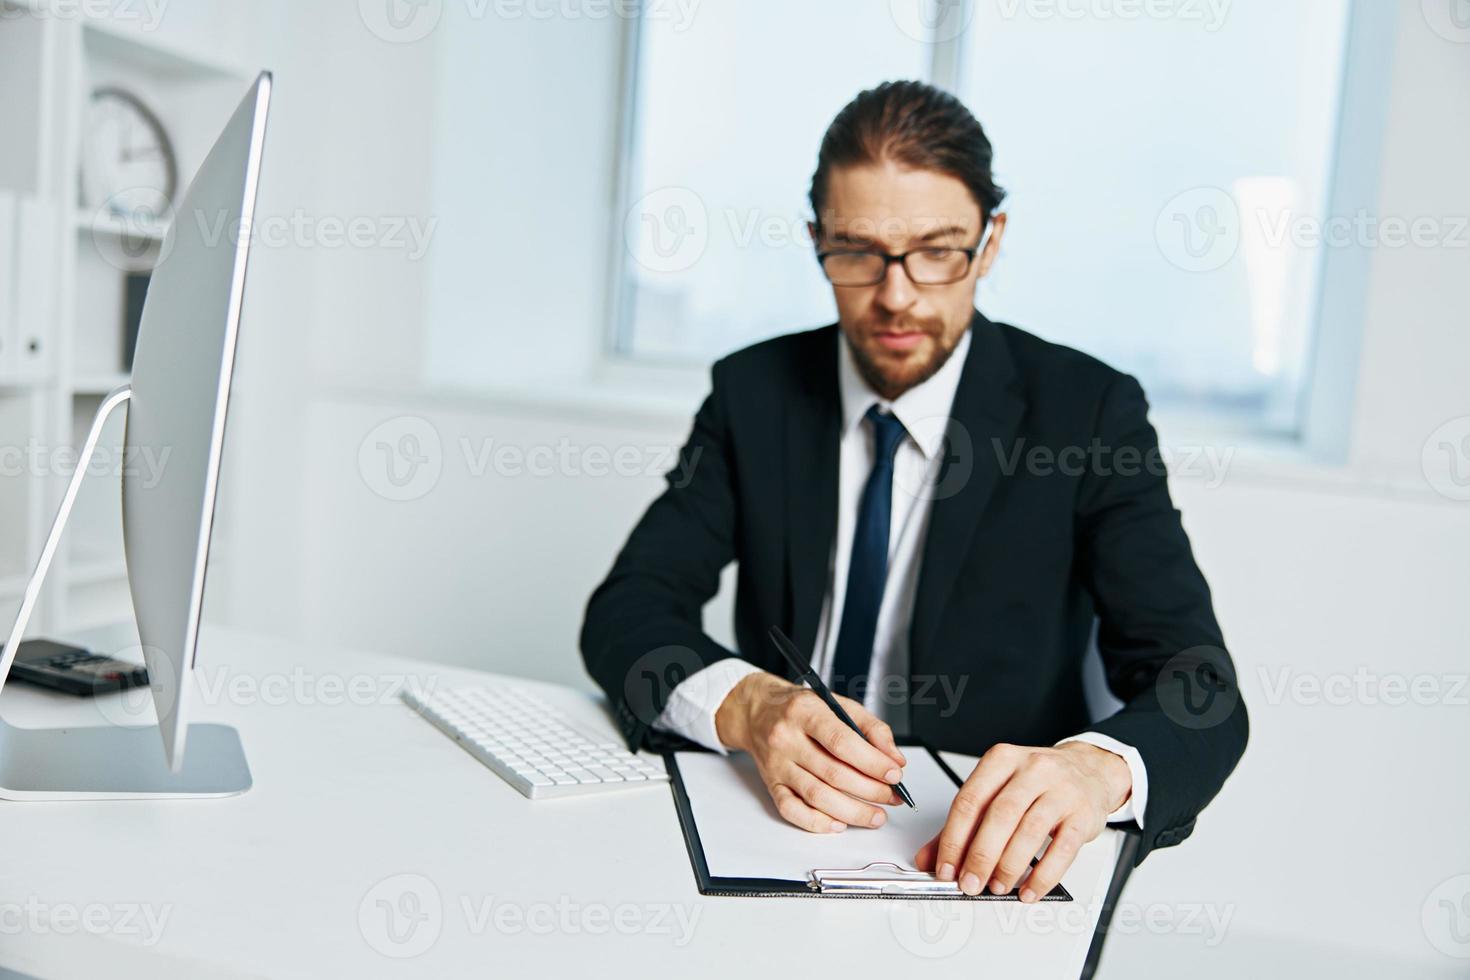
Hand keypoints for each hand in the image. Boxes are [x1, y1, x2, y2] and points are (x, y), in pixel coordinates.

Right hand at [714, 671, 906, 832]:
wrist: (757, 711)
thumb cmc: (800, 708)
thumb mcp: (838, 704)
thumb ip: (871, 728)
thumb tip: (894, 759)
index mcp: (805, 712)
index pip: (841, 742)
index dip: (871, 762)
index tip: (894, 774)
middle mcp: (787, 739)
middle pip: (832, 773)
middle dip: (869, 790)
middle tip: (891, 797)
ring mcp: (777, 764)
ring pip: (816, 796)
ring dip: (851, 811)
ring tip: (875, 816)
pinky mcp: (771, 785)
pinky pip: (791, 810)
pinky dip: (817, 822)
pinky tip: (839, 824)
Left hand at [914, 742, 1130, 901]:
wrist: (1088, 770)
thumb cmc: (1037, 782)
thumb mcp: (997, 790)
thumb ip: (963, 824)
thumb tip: (930, 858)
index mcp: (1001, 760)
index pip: (970, 800)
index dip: (953, 839)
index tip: (946, 868)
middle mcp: (1032, 769)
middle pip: (999, 816)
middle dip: (980, 856)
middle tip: (969, 883)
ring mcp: (1060, 790)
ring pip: (1029, 831)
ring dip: (1009, 867)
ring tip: (997, 886)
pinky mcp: (1082, 813)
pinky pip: (1062, 849)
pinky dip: (1043, 876)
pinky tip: (1029, 890)